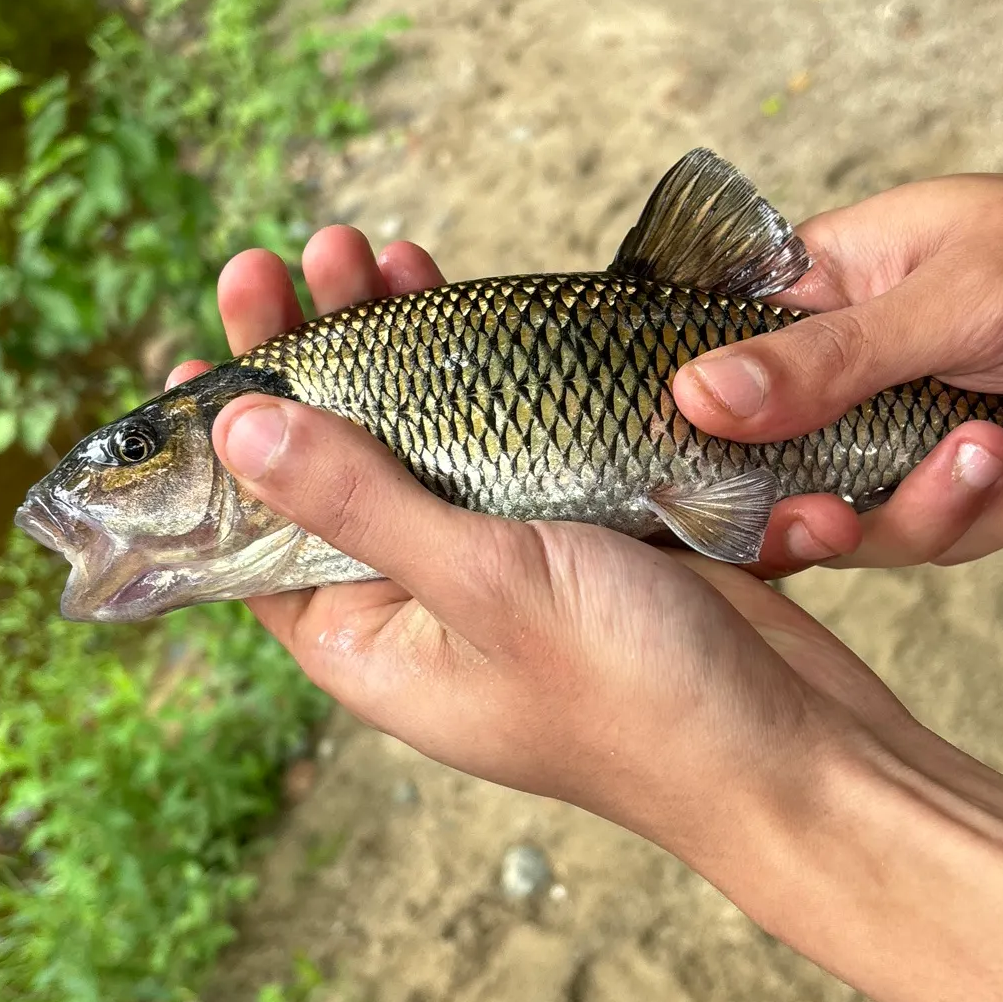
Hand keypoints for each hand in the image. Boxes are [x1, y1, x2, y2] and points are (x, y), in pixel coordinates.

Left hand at [167, 232, 912, 857]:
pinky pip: (498, 436)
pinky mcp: (568, 526)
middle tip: (296, 259)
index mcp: (369, 641)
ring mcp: (498, 560)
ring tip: (372, 252)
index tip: (206, 344)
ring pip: (419, 438)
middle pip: (336, 465)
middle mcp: (420, 601)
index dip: (226, 435)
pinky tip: (465, 306)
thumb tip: (237, 428)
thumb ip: (361, 502)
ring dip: (393, 347)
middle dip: (311, 358)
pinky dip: (476, 369)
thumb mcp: (483, 589)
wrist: (796, 749)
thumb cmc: (636, 696)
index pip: (258, 528)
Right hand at [675, 119, 1002, 572]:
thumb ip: (825, 360)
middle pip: (794, 477)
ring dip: (959, 499)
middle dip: (850, 511)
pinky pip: (967, 520)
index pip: (718, 382)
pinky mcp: (969, 456)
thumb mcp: (951, 300)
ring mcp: (909, 416)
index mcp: (814, 293)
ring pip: (884, 516)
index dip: (719, 456)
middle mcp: (848, 362)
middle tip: (860, 516)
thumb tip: (694, 394)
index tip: (764, 498)